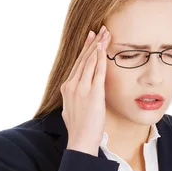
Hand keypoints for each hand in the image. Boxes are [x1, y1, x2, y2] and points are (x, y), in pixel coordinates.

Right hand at [60, 25, 110, 148]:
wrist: (80, 141)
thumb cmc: (79, 130)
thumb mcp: (72, 111)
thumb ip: (74, 100)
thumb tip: (78, 98)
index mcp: (66, 88)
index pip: (77, 65)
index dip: (84, 51)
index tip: (90, 39)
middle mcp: (71, 85)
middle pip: (83, 59)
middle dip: (91, 43)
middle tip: (98, 29)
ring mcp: (81, 88)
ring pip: (90, 61)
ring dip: (98, 45)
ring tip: (105, 33)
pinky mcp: (92, 93)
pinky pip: (97, 71)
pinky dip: (100, 57)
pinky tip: (103, 47)